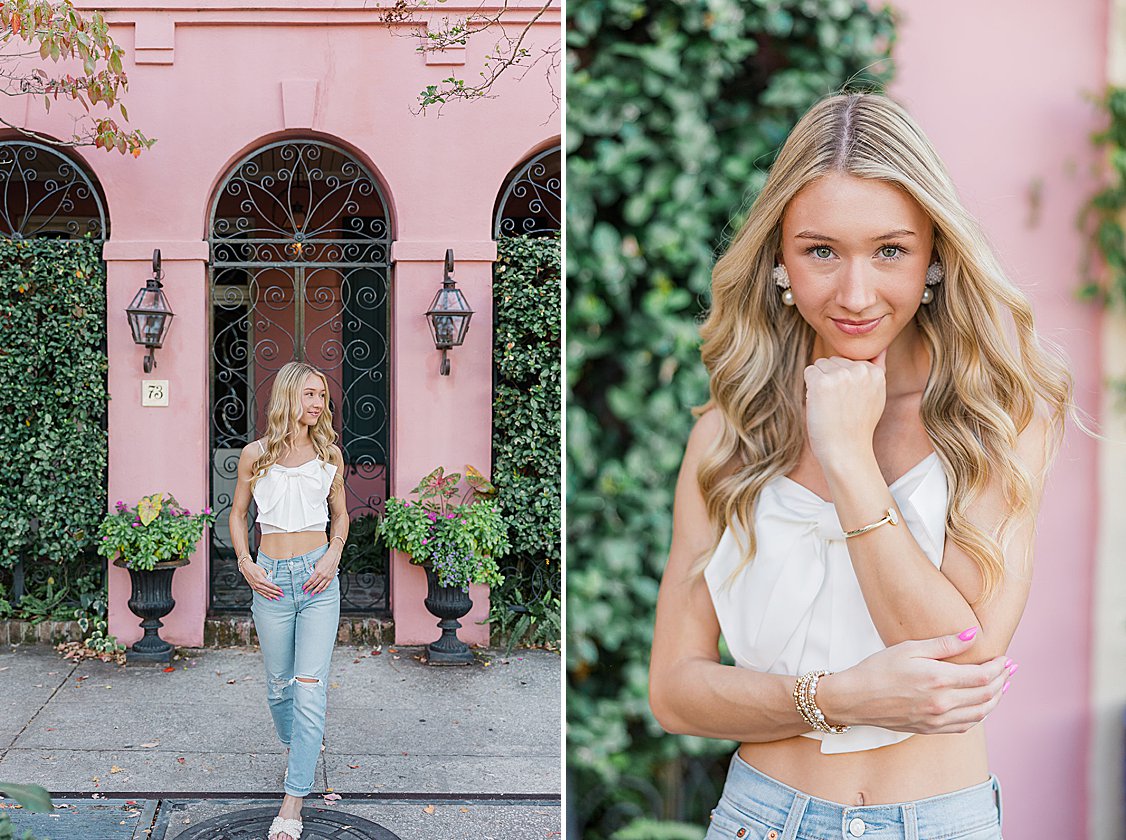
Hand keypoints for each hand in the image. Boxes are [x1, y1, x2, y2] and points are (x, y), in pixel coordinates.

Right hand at [241, 558, 283, 599]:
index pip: (271, 586)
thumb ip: (268, 576)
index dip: (277, 589)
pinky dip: (265, 596)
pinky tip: (269, 598)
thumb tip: (272, 581)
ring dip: (272, 596)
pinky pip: (261, 593)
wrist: (246, 568)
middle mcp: (258, 585)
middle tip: (281, 595)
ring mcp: (255, 587)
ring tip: (277, 598)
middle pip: (269, 591)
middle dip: (276, 593)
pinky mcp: (254, 588)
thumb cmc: (254, 568)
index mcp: (261, 580)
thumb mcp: (263, 570)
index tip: (281, 590)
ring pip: (265, 593)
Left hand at [302, 546, 340, 595]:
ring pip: (320, 586)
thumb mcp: (317, 563)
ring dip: (315, 591)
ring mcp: (327, 577)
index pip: (310, 580)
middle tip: (306, 592)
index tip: (303, 587)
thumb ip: (313, 569)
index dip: (306, 585)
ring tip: (312, 594)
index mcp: (317, 571)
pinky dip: (323, 589)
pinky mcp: (331, 578)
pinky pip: (326, 585)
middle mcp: (322, 575)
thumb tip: (310, 574)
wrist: (333, 556)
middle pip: (314, 584)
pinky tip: (319, 591)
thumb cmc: (325, 558)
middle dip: (309, 589)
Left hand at [803, 348, 886, 467]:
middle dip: (832, 379)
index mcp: (875, 373)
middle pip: (833, 361)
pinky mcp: (822, 382)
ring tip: (831, 405)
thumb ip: (877, 370)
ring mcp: (841, 375)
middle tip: (840, 406)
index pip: (849, 362)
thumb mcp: (876, 395)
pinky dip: (810, 388)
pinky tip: (821, 404)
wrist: (846, 451)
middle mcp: (860, 370)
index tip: (851, 402)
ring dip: (820, 383)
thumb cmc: (857, 426)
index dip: (845, 382)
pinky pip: (809, 372)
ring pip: (820, 365)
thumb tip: (882, 348)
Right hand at [819, 629, 1015, 734]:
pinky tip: (981, 705)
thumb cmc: (877, 669)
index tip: (1005, 658)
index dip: (999, 668)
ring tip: (1002, 687)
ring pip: (980, 713)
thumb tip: (972, 636)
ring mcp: (938, 719)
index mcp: (939, 680)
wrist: (854, 698)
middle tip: (1011, 671)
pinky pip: (965, 726)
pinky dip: (980, 715)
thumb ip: (943, 644)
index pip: (983, 676)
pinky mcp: (931, 729)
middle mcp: (943, 703)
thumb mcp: (909, 648)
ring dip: (996, 700)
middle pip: (987, 695)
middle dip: (1003, 682)